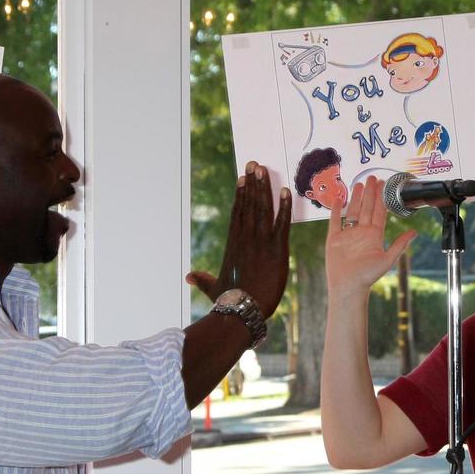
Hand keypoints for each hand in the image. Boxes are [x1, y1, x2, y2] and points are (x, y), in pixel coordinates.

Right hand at [186, 160, 291, 317]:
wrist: (243, 311)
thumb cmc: (229, 302)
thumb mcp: (214, 289)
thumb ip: (202, 280)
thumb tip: (188, 277)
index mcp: (233, 244)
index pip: (237, 213)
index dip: (240, 194)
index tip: (242, 178)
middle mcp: (246, 238)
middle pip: (249, 204)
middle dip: (252, 183)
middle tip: (254, 163)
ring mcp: (261, 242)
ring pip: (262, 208)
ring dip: (263, 187)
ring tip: (263, 169)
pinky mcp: (277, 249)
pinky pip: (282, 223)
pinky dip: (284, 206)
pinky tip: (285, 190)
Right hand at [325, 176, 417, 301]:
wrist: (348, 285)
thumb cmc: (367, 276)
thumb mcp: (387, 259)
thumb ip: (399, 244)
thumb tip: (414, 232)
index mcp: (374, 235)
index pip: (379, 211)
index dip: (382, 198)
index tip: (384, 184)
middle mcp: (362, 232)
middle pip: (367, 207)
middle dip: (370, 192)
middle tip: (372, 177)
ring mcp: (348, 234)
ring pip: (353, 211)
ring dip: (356, 198)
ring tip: (358, 184)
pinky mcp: (334, 238)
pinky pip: (335, 220)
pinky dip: (336, 209)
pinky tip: (339, 199)